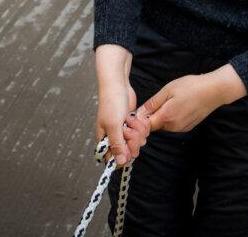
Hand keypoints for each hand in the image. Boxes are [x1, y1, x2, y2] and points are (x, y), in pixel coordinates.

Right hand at [95, 45, 150, 165]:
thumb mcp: (114, 125)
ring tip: (131, 120)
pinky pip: (141, 133)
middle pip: (129, 152)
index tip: (129, 146)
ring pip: (137, 142)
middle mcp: (114, 137)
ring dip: (138, 131)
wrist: (118, 85)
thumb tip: (120, 162)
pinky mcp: (132, 124)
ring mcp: (124, 131)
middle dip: (133, 140)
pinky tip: (137, 118)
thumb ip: (117, 144)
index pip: (114, 159)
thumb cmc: (111, 102)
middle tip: (129, 128)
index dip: (124, 156)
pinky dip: (142, 126)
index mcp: (104, 140)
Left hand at [141, 64, 246, 132]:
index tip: (142, 110)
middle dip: (153, 116)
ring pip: (165, 125)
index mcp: (166, 117)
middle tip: (159, 100)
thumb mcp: (168, 90)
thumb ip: (153, 103)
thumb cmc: (191, 87)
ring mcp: (182, 128)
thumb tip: (139, 112)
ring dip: (163, 116)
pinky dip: (173, 117)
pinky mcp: (188, 127)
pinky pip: (174, 124)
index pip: (146, 125)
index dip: (141, 119)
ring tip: (172, 101)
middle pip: (155, 125)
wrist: (214, 91)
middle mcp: (173, 126)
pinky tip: (180, 105)